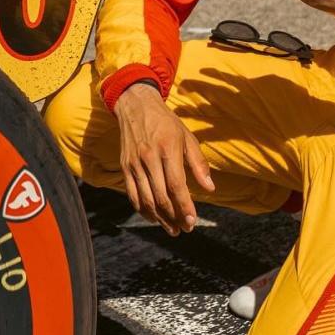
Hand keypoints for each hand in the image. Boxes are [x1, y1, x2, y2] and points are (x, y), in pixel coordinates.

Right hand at [113, 83, 214, 235]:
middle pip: (161, 197)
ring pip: (146, 200)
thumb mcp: (186, 136)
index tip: (192, 221)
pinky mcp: (125, 167)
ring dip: (160, 219)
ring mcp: (135, 163)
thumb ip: (198, 163)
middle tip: (185, 228)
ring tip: (172, 229)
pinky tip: (154, 218)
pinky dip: (143, 211)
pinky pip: (132, 195)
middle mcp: (149, 157)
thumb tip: (209, 188)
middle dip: (174, 217)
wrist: (136, 105)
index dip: (185, 207)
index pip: (176, 185)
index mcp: (168, 148)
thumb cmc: (165, 122)